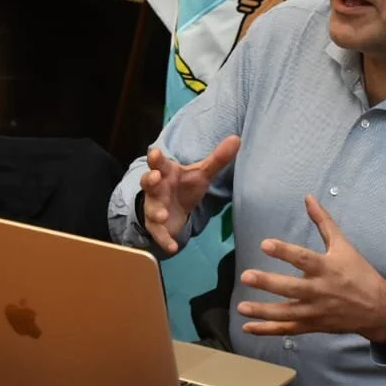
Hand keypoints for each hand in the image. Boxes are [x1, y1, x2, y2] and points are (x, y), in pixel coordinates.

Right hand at [140, 136, 239, 253]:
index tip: (156, 153)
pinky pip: (158, 233)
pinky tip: (172, 247)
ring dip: (156, 211)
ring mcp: (154, 207)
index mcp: (166, 172)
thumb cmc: (184, 186)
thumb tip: (237, 138)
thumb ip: (218, 159)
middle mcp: (156, 188)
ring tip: (163, 214)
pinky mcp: (157, 227)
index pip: (159, 162)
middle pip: (148, 181)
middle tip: (155, 177)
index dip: (156, 158)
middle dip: (150, 179)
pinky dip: (164, 240)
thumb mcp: (202, 173)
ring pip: (151, 208)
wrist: (173, 210)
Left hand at [236, 195, 385, 341]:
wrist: (379, 309)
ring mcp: (316, 311)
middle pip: (291, 288)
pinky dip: (268, 330)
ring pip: (286, 313)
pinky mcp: (313, 325)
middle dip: (268, 283)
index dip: (284, 252)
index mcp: (327, 268)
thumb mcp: (344, 245)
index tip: (265, 244)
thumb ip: (323, 222)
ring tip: (240, 307)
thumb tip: (308, 197)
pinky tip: (247, 327)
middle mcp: (320, 291)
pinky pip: (288, 329)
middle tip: (245, 276)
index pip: (303, 259)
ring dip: (263, 312)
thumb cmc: (359, 273)